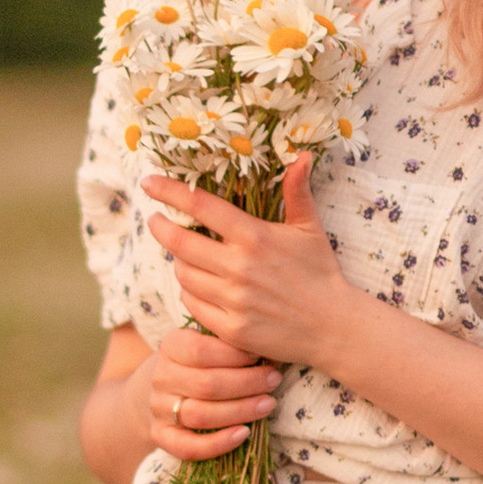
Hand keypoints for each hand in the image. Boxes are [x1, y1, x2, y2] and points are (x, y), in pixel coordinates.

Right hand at [138, 323, 280, 462]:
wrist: (167, 389)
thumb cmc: (200, 362)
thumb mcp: (208, 343)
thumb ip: (229, 343)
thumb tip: (265, 348)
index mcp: (171, 347)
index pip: (200, 350)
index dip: (234, 354)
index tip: (260, 355)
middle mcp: (161, 378)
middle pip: (206, 384)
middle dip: (247, 383)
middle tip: (274, 380)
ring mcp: (159, 409)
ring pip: (201, 415)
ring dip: (240, 411)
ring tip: (267, 404)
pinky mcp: (162, 436)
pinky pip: (188, 447)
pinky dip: (218, 443)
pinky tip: (244, 434)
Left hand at [144, 158, 356, 373]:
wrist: (334, 327)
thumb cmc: (321, 272)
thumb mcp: (310, 228)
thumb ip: (298, 191)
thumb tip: (300, 154)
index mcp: (255, 237)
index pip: (201, 206)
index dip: (169, 191)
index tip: (148, 183)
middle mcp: (239, 268)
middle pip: (180, 242)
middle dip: (161, 227)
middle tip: (156, 221)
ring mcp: (233, 301)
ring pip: (183, 274)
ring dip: (178, 262)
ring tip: (185, 256)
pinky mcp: (231, 329)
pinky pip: (192, 305)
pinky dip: (190, 292)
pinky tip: (199, 286)